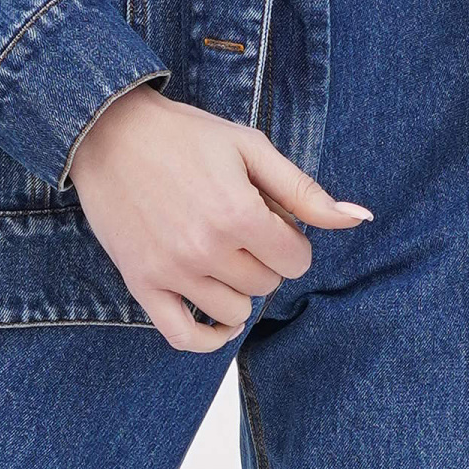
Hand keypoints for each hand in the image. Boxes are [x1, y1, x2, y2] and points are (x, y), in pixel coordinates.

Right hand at [68, 85, 372, 351]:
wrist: (109, 131)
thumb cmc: (185, 135)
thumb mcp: (250, 148)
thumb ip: (304, 191)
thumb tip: (359, 219)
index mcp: (237, 213)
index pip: (296, 259)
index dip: (289, 237)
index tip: (268, 216)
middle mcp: (205, 249)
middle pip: (267, 283)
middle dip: (263, 257)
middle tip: (237, 224)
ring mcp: (171, 271)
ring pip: (234, 310)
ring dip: (238, 286)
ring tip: (220, 251)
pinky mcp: (141, 283)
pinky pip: (184, 336)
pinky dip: (209, 336)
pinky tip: (219, 317)